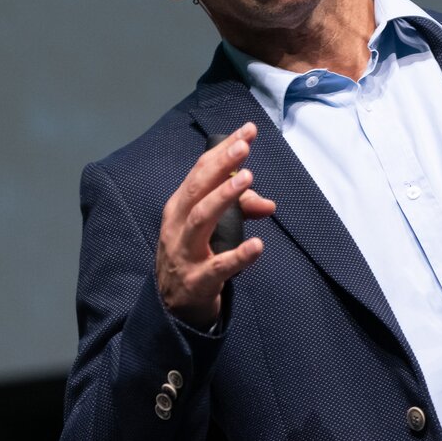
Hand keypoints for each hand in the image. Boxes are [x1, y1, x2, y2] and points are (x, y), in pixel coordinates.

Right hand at [157, 122, 276, 327]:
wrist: (171, 310)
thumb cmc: (193, 259)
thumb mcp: (212, 230)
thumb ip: (241, 211)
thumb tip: (269, 204)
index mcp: (179, 208)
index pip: (200, 171)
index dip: (223, 150)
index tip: (248, 130)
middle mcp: (177, 226)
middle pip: (197, 188)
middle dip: (221, 165)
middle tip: (245, 145)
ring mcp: (185, 253)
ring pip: (200, 219)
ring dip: (224, 196)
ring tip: (247, 178)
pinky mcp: (197, 281)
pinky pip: (218, 267)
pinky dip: (239, 256)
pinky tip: (258, 246)